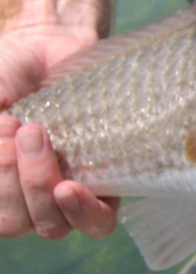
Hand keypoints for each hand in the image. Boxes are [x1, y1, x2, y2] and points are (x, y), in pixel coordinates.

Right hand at [0, 25, 118, 239]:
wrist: (51, 47)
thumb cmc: (7, 75)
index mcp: (0, 186)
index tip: (3, 128)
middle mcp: (30, 200)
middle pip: (18, 223)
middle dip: (13, 178)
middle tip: (26, 129)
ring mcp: (68, 198)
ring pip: (53, 226)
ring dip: (39, 185)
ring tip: (42, 138)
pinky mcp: (107, 187)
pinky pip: (98, 222)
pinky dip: (81, 210)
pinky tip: (69, 187)